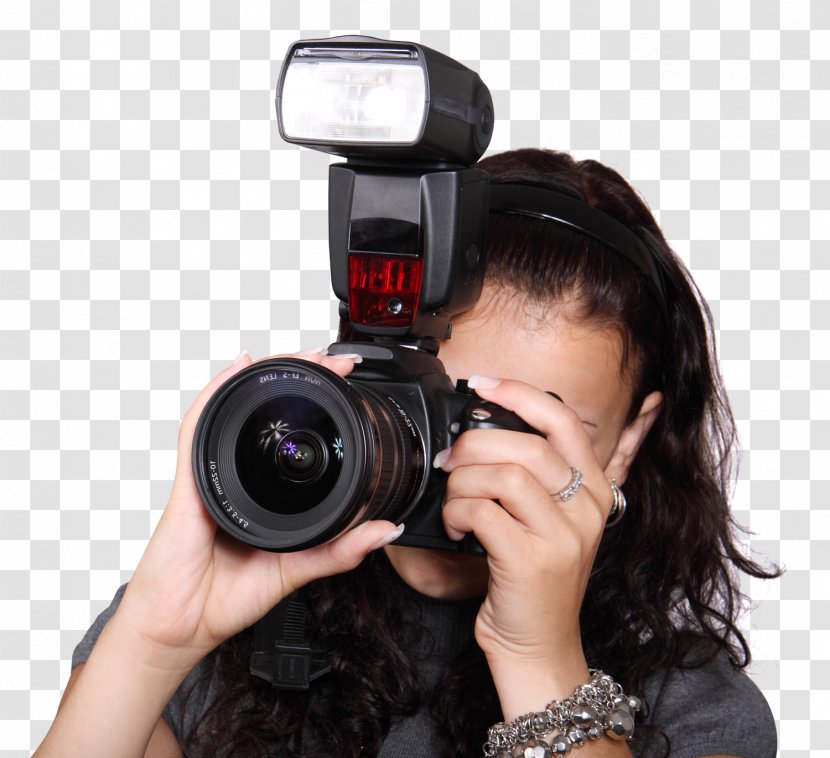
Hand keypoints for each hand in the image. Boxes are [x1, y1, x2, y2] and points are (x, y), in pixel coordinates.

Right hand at [116, 349, 399, 670]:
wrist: (183, 627)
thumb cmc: (227, 597)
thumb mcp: (297, 570)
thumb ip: (340, 551)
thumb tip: (386, 531)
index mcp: (262, 490)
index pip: (288, 433)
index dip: (316, 404)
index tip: (347, 384)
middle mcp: (235, 473)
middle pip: (262, 409)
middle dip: (297, 375)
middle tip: (332, 360)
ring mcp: (211, 473)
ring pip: (234, 407)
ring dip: (268, 375)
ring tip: (301, 355)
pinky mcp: (190, 481)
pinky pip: (198, 427)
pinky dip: (217, 392)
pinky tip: (239, 368)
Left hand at [436, 376, 614, 697]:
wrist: (539, 645)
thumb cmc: (532, 577)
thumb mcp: (549, 520)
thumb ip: (532, 477)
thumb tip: (482, 429)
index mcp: (594, 489)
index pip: (562, 421)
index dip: (519, 393)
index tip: (481, 384)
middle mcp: (587, 509)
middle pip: (525, 445)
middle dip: (473, 445)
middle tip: (450, 461)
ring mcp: (564, 536)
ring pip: (502, 475)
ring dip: (462, 483)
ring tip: (455, 502)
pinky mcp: (533, 562)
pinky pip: (483, 512)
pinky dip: (457, 513)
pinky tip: (456, 528)